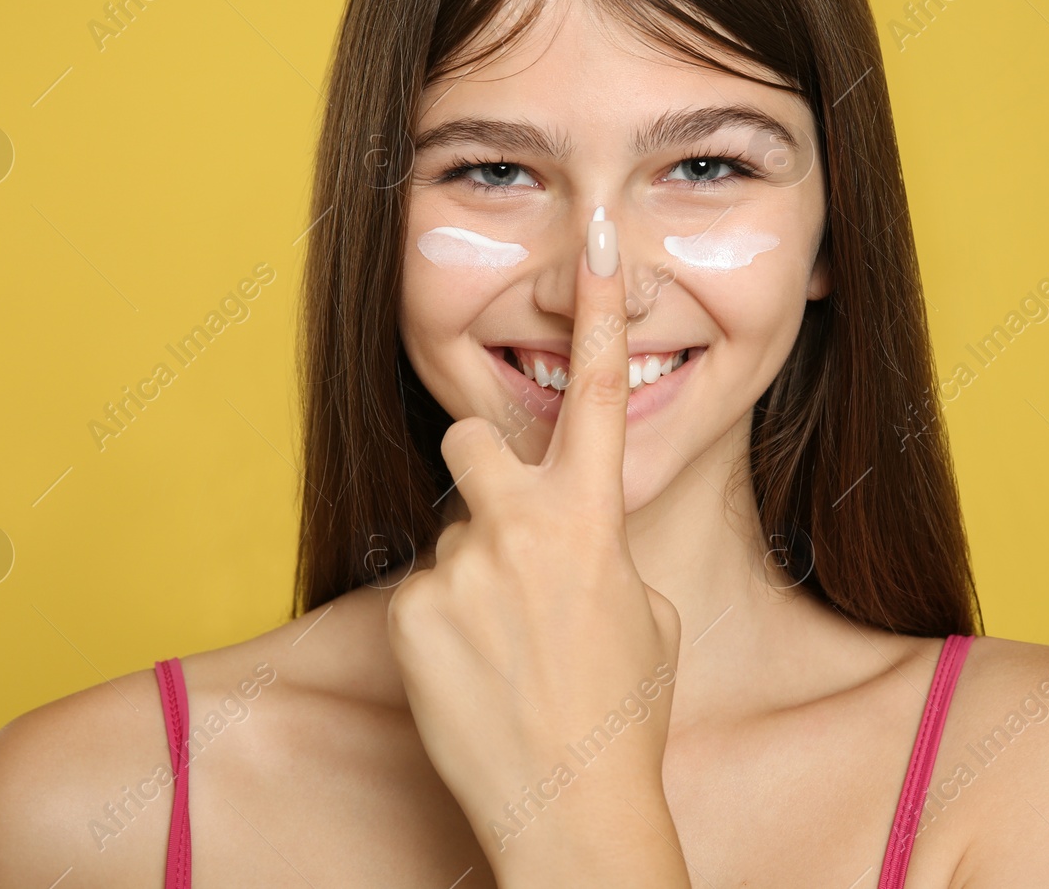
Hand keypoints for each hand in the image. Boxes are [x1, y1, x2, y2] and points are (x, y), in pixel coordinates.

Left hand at [386, 209, 689, 885]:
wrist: (567, 802)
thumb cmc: (623, 710)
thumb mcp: (642, 614)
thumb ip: (600, 549)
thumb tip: (569, 537)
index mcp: (589, 520)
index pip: (597, 396)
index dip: (596, 314)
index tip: (591, 247)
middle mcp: (513, 529)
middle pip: (471, 439)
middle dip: (487, 471)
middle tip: (508, 533)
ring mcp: (453, 571)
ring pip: (451, 535)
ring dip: (472, 571)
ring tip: (502, 645)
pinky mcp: (405, 615)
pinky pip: (422, 593)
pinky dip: (444, 624)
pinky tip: (472, 673)